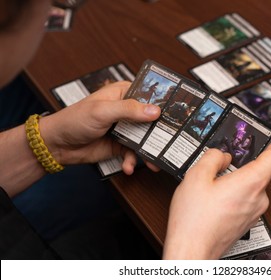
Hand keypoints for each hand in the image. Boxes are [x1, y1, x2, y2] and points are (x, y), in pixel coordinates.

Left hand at [39, 81, 160, 173]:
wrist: (58, 145)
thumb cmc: (75, 119)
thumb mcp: (102, 111)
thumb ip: (129, 110)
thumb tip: (155, 111)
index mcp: (123, 93)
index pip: (149, 95)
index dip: (164, 103)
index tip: (178, 114)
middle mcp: (127, 110)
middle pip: (151, 119)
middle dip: (161, 133)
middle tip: (171, 143)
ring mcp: (125, 128)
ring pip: (146, 138)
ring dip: (149, 151)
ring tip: (154, 163)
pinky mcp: (121, 144)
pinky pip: (134, 153)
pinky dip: (133, 161)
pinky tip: (129, 167)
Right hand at [163, 143, 270, 258]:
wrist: (192, 251)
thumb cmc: (195, 221)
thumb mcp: (196, 176)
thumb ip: (213, 157)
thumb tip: (222, 154)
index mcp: (251, 182)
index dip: (267, 144)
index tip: (256, 141)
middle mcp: (259, 198)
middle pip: (260, 170)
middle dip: (240, 165)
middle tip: (220, 166)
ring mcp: (255, 212)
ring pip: (251, 186)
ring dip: (234, 181)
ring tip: (212, 186)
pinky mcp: (247, 221)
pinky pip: (246, 200)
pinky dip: (233, 195)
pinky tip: (213, 200)